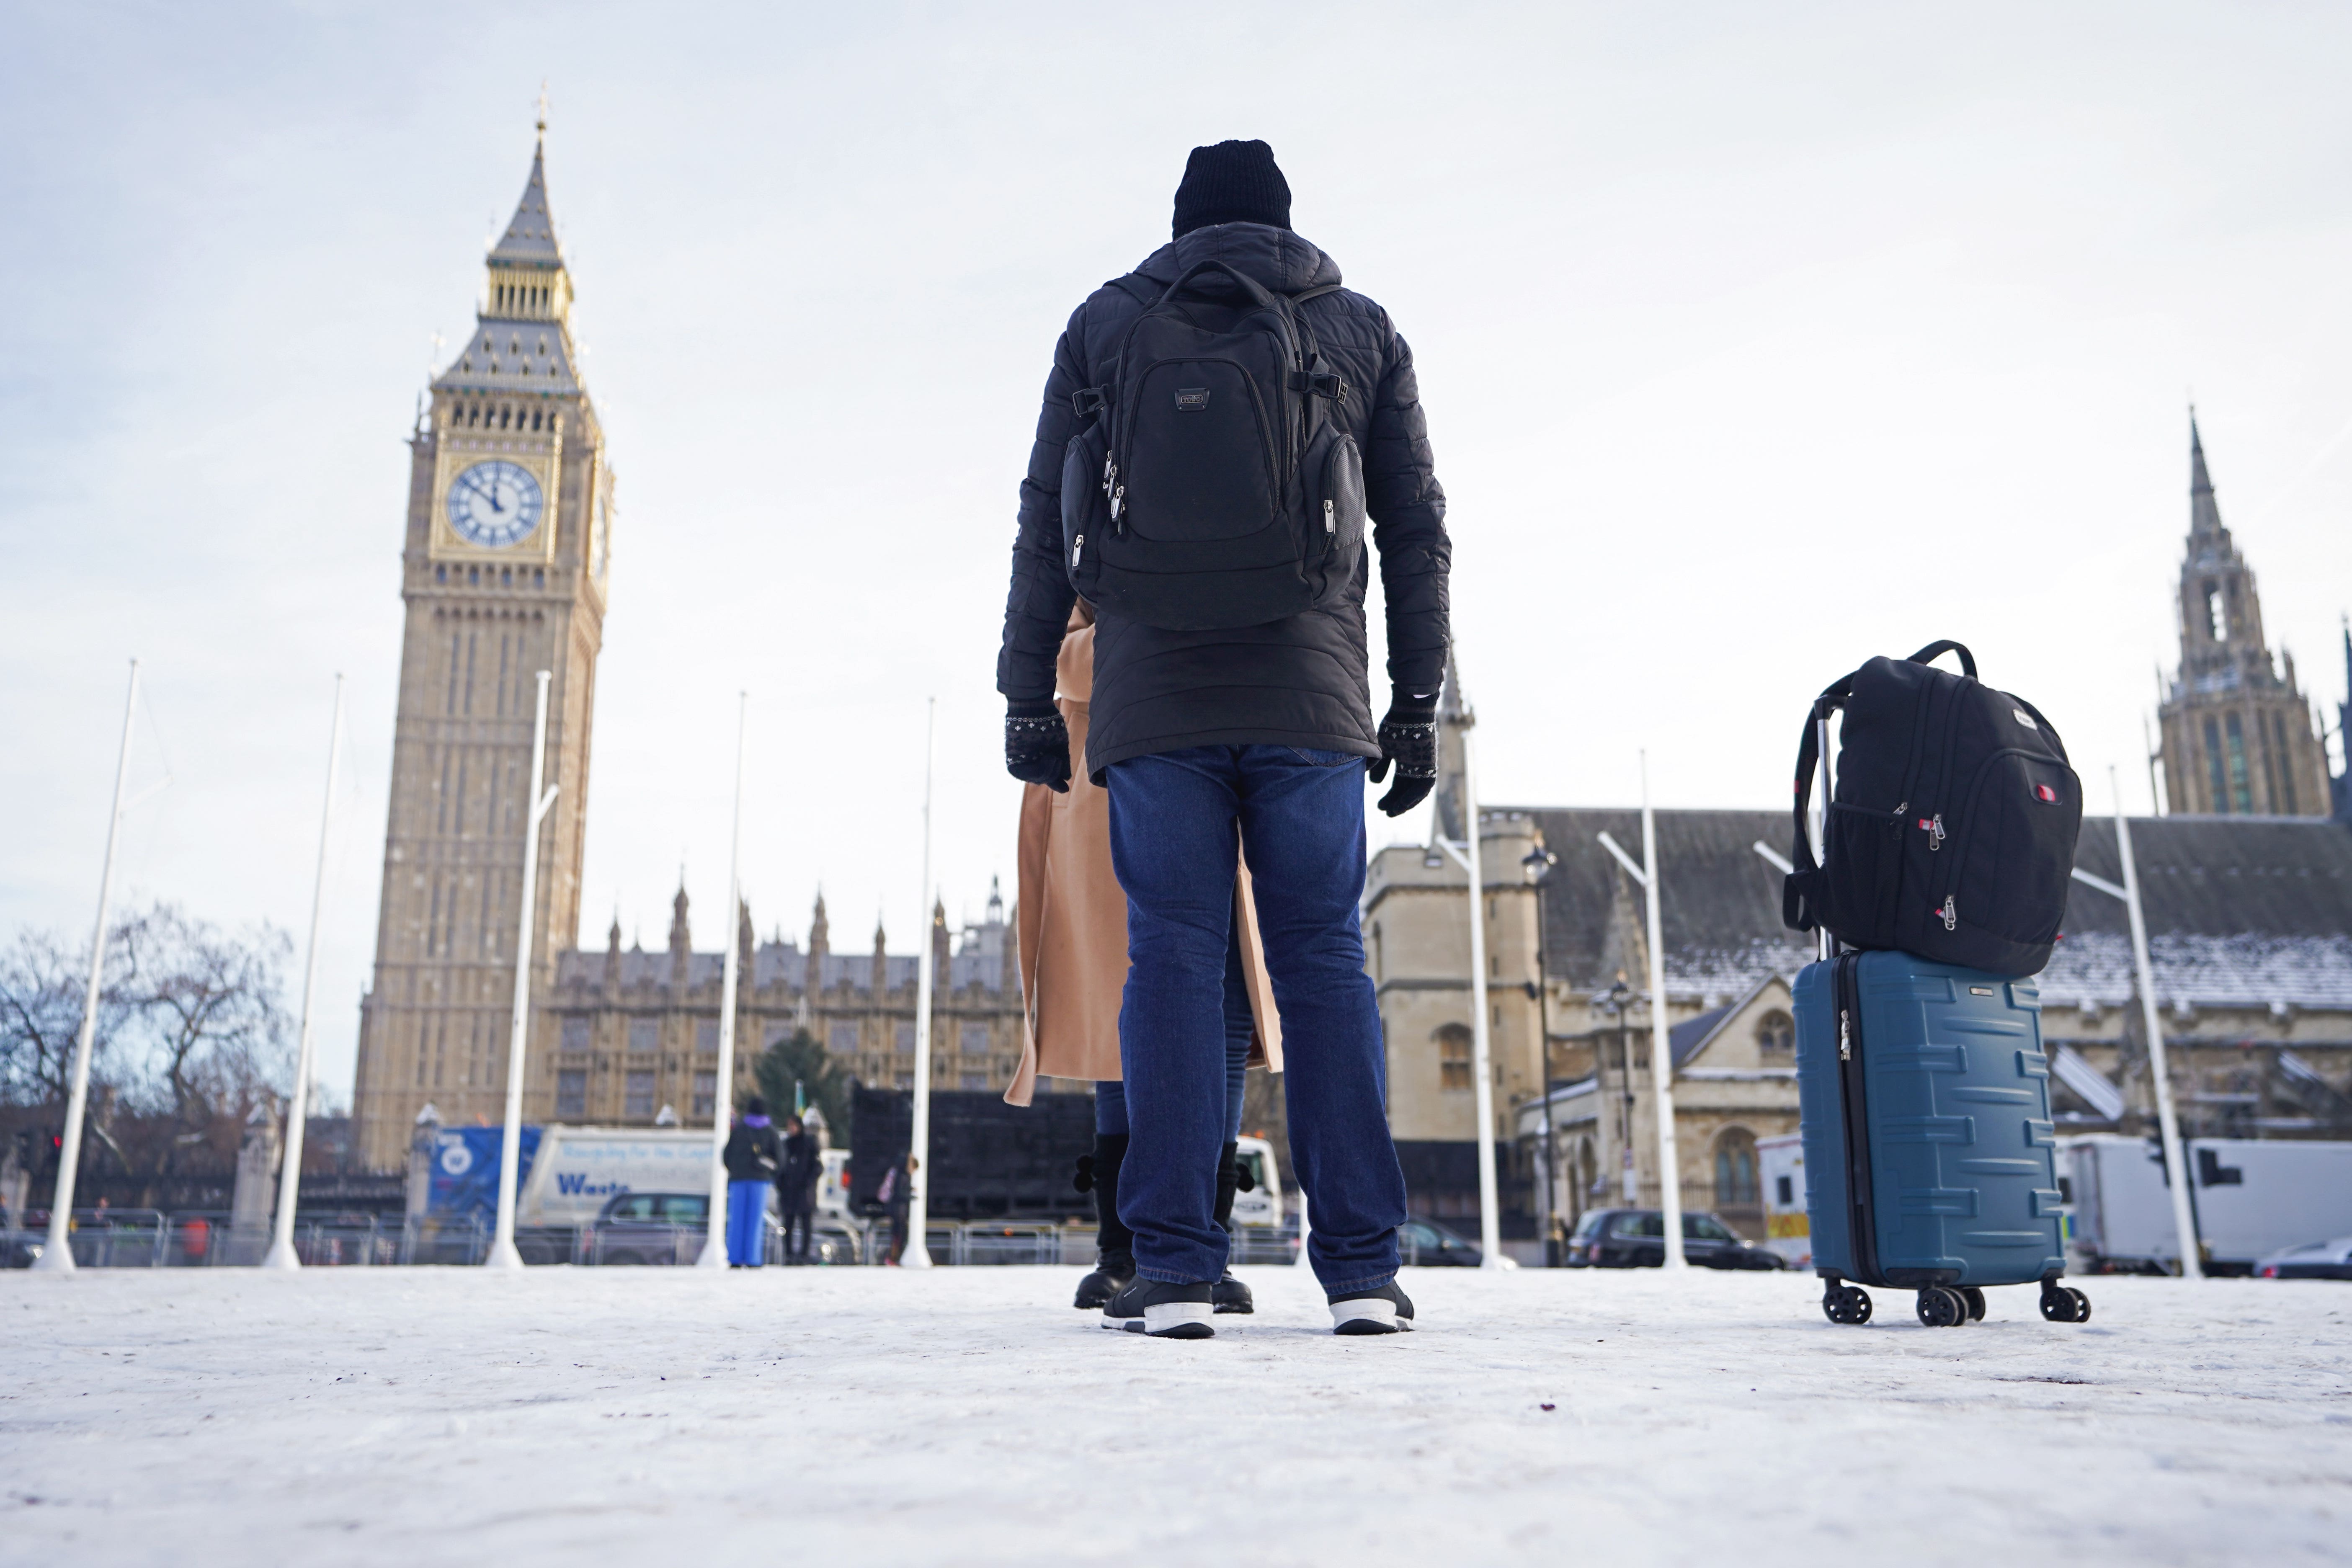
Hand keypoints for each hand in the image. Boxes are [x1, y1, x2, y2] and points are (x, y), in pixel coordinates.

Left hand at [1005, 700, 1070, 791]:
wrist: (1033, 707)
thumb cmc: (1048, 722)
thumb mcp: (1060, 744)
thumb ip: (1062, 762)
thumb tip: (1065, 778)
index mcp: (1040, 756)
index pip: (1047, 774)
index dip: (1055, 782)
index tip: (1064, 789)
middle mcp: (1029, 759)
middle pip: (1041, 779)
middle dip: (1052, 775)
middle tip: (1058, 761)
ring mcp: (1020, 759)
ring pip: (1033, 778)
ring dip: (1046, 773)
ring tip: (1053, 758)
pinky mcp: (1011, 758)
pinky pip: (1021, 773)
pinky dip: (1036, 770)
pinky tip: (1047, 759)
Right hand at [1367, 696, 1436, 816]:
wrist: (1410, 710)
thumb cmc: (1395, 725)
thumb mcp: (1383, 748)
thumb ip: (1380, 765)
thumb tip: (1374, 783)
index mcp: (1405, 758)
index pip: (1400, 782)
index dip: (1391, 795)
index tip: (1381, 806)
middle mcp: (1415, 763)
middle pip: (1406, 787)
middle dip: (1395, 801)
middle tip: (1384, 811)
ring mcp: (1424, 763)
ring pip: (1417, 789)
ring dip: (1405, 802)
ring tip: (1393, 812)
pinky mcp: (1431, 762)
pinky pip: (1425, 784)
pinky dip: (1415, 796)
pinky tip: (1403, 804)